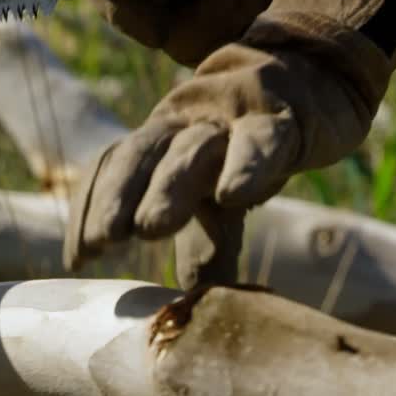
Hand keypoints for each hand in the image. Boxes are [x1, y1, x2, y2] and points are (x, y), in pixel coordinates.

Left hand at [65, 0, 395, 287]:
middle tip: (105, 240)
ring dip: (169, 186)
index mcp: (161, 140)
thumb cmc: (251, 152)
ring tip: (151, 227)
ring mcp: (233, 118)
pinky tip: (233, 195)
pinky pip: (261, 140)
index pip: (115, 167)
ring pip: (194, 147)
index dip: (92, 208)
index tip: (80, 258)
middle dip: (118, 195)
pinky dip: (246, 165)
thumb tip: (186, 310)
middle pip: (143, 153)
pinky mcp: (283, 121)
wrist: (315, 84)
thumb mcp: (220, 200)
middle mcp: (188, 124)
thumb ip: (204, 249)